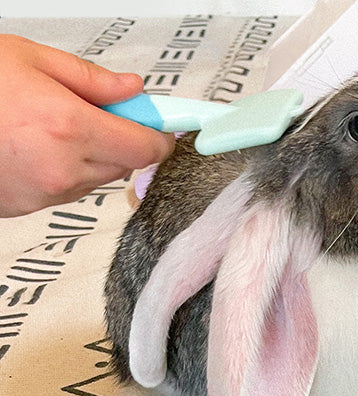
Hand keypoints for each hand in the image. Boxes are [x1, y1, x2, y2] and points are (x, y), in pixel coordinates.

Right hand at [0, 35, 174, 216]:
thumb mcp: (28, 60)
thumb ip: (90, 79)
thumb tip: (134, 90)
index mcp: (68, 126)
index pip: (146, 147)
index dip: (159, 135)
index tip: (162, 125)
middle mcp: (63, 167)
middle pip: (125, 165)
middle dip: (121, 140)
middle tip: (94, 112)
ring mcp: (45, 193)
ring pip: (96, 179)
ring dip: (90, 156)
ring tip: (49, 126)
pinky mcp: (28, 207)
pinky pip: (66, 191)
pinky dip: (63, 171)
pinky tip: (31, 147)